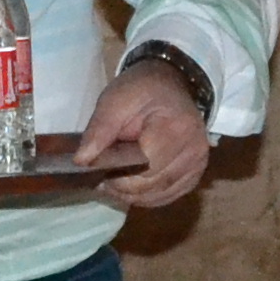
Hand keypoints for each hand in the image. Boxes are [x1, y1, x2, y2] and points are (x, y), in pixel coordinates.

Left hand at [75, 63, 212, 209]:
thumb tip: (81, 161)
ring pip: (157, 196)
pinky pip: (166, 196)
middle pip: (151, 185)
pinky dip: (145, 195)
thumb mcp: (114, 100)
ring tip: (113, 179)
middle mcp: (194, 152)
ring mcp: (197, 166)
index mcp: (176, 129)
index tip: (97, 168)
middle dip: (121, 185)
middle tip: (101, 176)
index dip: (118, 174)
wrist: (173, 84)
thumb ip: (99, 130)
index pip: (144, 167)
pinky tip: (131, 183)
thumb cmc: (143, 90)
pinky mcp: (195, 176)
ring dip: (131, 194)